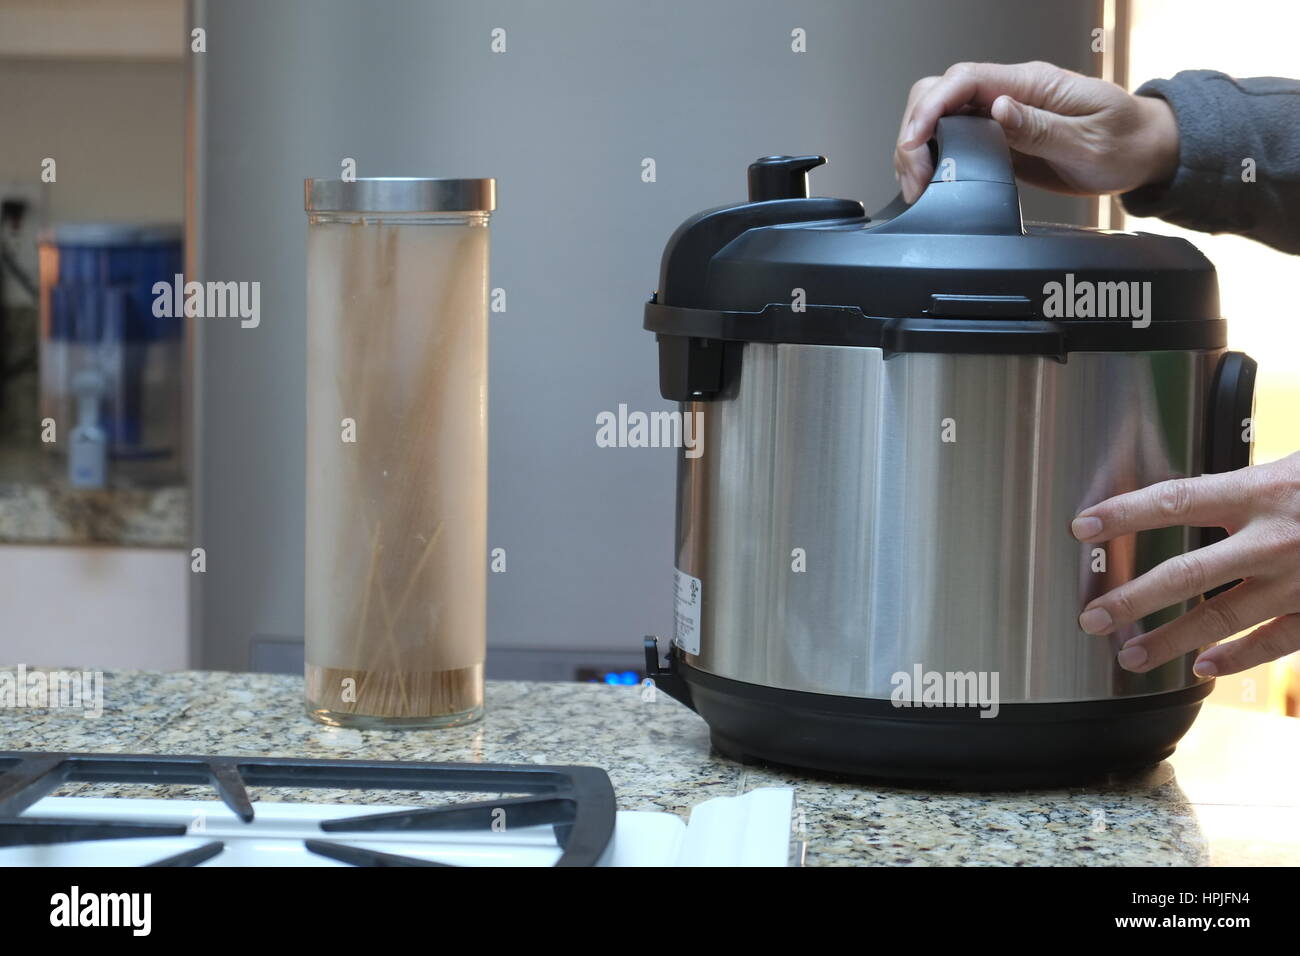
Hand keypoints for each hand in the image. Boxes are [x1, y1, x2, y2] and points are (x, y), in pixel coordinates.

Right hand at [894, 60, 1179, 202]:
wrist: (1144, 152)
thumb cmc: (1126, 143)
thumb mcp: (1089, 141)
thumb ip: (1040, 126)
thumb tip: (998, 109)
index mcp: (1032, 84)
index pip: (964, 80)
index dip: (930, 107)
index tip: (914, 142)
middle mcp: (1011, 95)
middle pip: (939, 93)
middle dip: (914, 132)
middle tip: (914, 176)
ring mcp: (1001, 116)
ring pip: (939, 118)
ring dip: (918, 150)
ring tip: (918, 187)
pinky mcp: (998, 140)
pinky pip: (953, 141)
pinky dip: (933, 161)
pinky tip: (931, 184)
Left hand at [1071, 452, 1299, 676]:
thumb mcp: (1288, 468)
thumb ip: (1240, 486)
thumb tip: (1179, 499)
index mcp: (1261, 491)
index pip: (1175, 499)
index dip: (1124, 513)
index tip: (1083, 527)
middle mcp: (1275, 539)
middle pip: (1187, 573)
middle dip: (1133, 598)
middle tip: (1091, 615)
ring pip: (1222, 617)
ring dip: (1169, 640)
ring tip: (1129, 654)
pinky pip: (1275, 642)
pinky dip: (1237, 659)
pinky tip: (1202, 670)